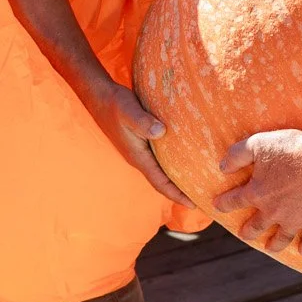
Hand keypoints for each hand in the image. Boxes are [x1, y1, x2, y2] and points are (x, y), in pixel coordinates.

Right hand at [90, 82, 189, 205]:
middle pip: (162, 182)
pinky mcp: (141, 143)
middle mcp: (139, 158)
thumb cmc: (116, 104)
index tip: (193, 204)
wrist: (100, 97)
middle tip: (201, 198)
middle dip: (180, 192)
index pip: (159, 182)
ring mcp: (139, 151)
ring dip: (176, 179)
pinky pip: (160, 160)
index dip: (176, 195)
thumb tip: (160, 132)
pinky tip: (184, 160)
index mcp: (138, 156)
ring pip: (161, 171)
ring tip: (196, 183)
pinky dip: (172, 164)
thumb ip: (143, 122)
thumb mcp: (130, 111)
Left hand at [214, 128, 301, 257]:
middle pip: (257, 226)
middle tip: (243, 235)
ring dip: (275, 244)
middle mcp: (273, 211)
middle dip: (248, 231)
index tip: (218, 205)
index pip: (234, 201)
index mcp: (257, 193)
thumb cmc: (291, 148)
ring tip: (270, 248)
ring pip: (282, 237)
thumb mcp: (257, 144)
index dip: (224, 203)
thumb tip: (222, 167)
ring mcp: (295, 218)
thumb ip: (236, 155)